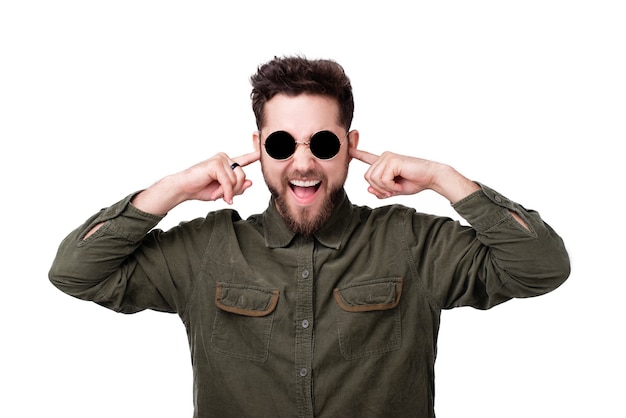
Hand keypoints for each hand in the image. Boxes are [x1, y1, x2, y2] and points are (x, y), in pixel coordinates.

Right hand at [132, 151, 259, 214]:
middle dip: (235, 190)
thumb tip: (251, 182)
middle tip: (223, 196)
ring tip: (216, 195)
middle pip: (243, 176)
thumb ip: (238, 188)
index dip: (257, 153)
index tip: (268, 144)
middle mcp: (226, 158)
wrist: (183, 189)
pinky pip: (228, 182)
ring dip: (228, 192)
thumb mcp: (224, 191)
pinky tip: (217, 196)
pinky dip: (224, 192)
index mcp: (228, 163)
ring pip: (237, 180)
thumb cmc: (201, 189)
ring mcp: (221, 159)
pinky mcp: (216, 164)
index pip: (246, 158)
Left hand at [350, 148, 478, 202]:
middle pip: (367, 178)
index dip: (355, 153)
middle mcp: (384, 157)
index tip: (345, 146)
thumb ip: (380, 191)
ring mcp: (387, 157)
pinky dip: (390, 186)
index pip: (366, 157)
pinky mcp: (392, 160)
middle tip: (393, 189)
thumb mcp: (393, 190)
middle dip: (379, 188)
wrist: (431, 178)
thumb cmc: (415, 182)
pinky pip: (382, 180)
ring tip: (397, 185)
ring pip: (373, 179)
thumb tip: (368, 189)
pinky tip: (400, 183)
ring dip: (385, 188)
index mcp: (383, 163)